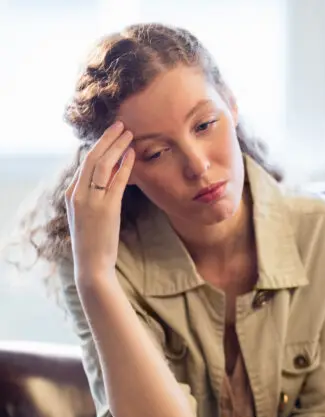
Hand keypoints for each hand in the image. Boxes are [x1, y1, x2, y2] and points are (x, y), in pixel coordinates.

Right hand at [65, 121, 134, 283]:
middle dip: (107, 139)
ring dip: (116, 147)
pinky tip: (132, 154)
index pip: (85, 162)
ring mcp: (91, 201)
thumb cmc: (94, 239)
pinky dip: (124, 166)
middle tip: (121, 125)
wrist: (92, 263)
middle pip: (92, 158)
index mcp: (72, 193)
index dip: (99, 145)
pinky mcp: (106, 209)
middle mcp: (78, 194)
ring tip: (128, 133)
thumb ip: (95, 194)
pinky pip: (116, 182)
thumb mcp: (89, 213)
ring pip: (102, 165)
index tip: (112, 133)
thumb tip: (110, 174)